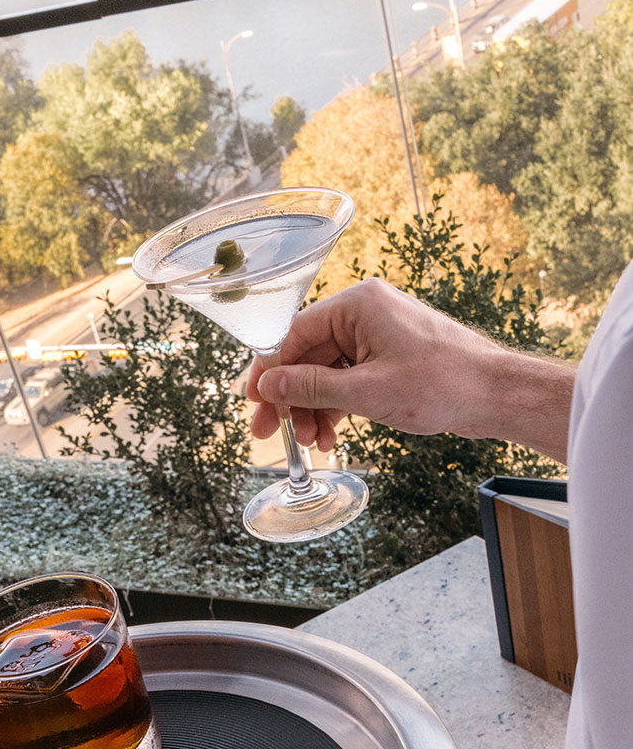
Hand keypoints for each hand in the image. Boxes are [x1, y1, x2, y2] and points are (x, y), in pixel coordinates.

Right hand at [247, 279, 573, 461]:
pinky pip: (347, 381)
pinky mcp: (388, 358)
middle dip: (291, 398)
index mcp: (358, 304)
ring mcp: (377, 336)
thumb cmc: (443, 384)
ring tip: (311, 443)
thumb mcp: (367, 392)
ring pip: (326, 373)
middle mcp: (365, 313)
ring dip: (313, 409)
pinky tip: (330, 435)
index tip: (254, 403)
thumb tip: (270, 385)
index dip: (269, 372)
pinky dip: (336, 408)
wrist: (495, 395)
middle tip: (269, 433)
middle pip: (307, 355)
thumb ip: (313, 388)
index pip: (294, 334)